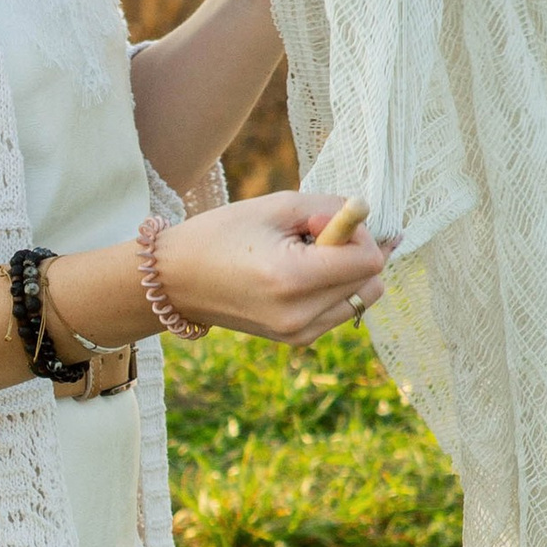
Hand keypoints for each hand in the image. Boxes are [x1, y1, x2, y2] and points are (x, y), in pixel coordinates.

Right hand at [155, 191, 392, 347]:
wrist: (175, 280)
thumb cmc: (222, 234)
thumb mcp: (277, 206)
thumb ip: (330, 208)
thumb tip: (367, 221)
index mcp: (291, 280)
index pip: (369, 260)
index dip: (358, 233)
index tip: (322, 222)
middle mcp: (299, 315)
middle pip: (371, 282)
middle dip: (356, 252)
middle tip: (315, 236)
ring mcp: (298, 333)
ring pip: (362, 298)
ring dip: (348, 272)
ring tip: (306, 257)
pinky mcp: (296, 340)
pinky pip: (341, 310)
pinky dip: (335, 288)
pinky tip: (303, 274)